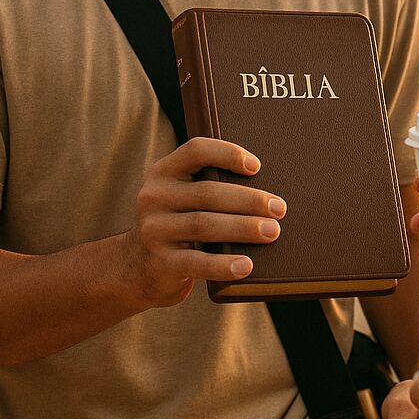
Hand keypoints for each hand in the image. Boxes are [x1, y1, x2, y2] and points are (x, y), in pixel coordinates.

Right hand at [122, 138, 286, 307]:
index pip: (196, 150)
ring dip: (243, 228)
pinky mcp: (159, 263)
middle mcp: (153, 197)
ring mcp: (153, 231)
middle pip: (208, 193)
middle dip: (249, 200)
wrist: (140, 268)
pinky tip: (246, 266)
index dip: (228, 154)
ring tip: (272, 232)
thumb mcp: (184, 197)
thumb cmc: (180, 224)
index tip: (257, 166)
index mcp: (163, 172)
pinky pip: (196, 263)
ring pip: (204, 225)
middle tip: (279, 208)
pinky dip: (224, 264)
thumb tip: (267, 191)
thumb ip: (210, 185)